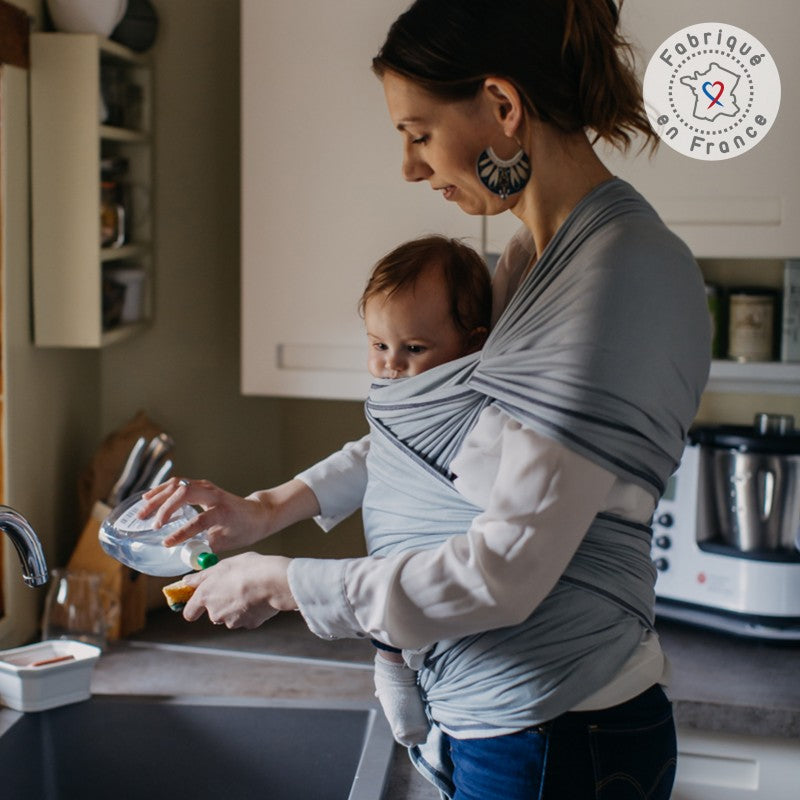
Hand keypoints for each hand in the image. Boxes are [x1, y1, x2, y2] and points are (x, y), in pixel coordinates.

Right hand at [138, 477, 270, 551]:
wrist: (257, 513)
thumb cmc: (243, 529)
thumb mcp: (226, 543)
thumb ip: (204, 549)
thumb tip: (182, 560)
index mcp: (223, 511)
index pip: (199, 521)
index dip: (182, 533)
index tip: (166, 543)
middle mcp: (214, 495)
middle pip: (184, 493)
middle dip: (164, 508)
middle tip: (150, 524)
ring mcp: (206, 487)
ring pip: (178, 484)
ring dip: (158, 496)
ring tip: (142, 512)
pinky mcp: (200, 485)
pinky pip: (178, 483)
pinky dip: (162, 490)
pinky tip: (149, 499)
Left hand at [180, 552, 295, 628]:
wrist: (273, 582)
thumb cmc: (248, 569)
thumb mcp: (222, 565)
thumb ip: (202, 576)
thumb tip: (187, 581)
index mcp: (205, 596)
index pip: (189, 612)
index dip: (194, 607)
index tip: (200, 601)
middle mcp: (215, 612)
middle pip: (214, 613)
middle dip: (222, 603)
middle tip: (235, 586)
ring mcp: (232, 621)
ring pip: (231, 616)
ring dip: (237, 607)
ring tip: (250, 590)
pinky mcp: (249, 624)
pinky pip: (248, 618)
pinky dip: (251, 610)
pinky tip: (259, 597)